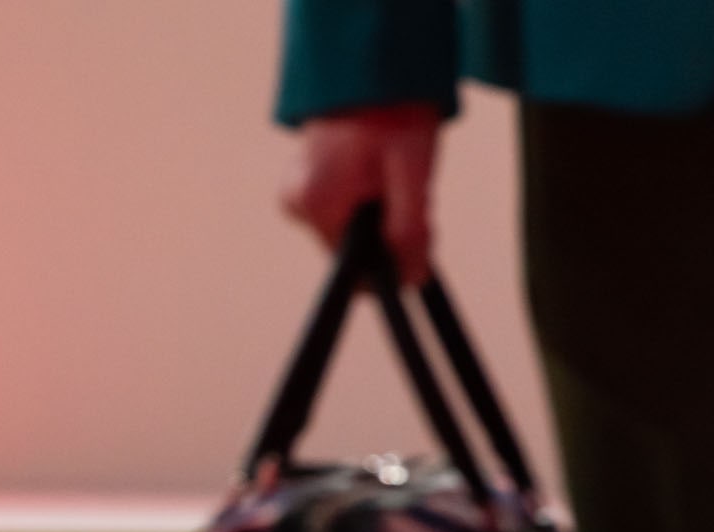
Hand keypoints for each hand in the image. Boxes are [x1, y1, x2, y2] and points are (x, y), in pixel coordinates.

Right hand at [282, 104, 441, 284]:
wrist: (371, 70)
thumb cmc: (393, 112)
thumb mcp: (412, 170)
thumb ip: (409, 229)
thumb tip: (410, 279)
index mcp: (315, 203)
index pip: (357, 265)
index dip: (394, 258)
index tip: (420, 229)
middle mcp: (296, 204)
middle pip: (352, 249)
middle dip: (388, 230)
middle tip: (410, 191)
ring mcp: (293, 197)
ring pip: (347, 232)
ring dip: (378, 215)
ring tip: (393, 174)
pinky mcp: (299, 189)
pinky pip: (338, 213)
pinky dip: (364, 203)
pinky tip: (375, 174)